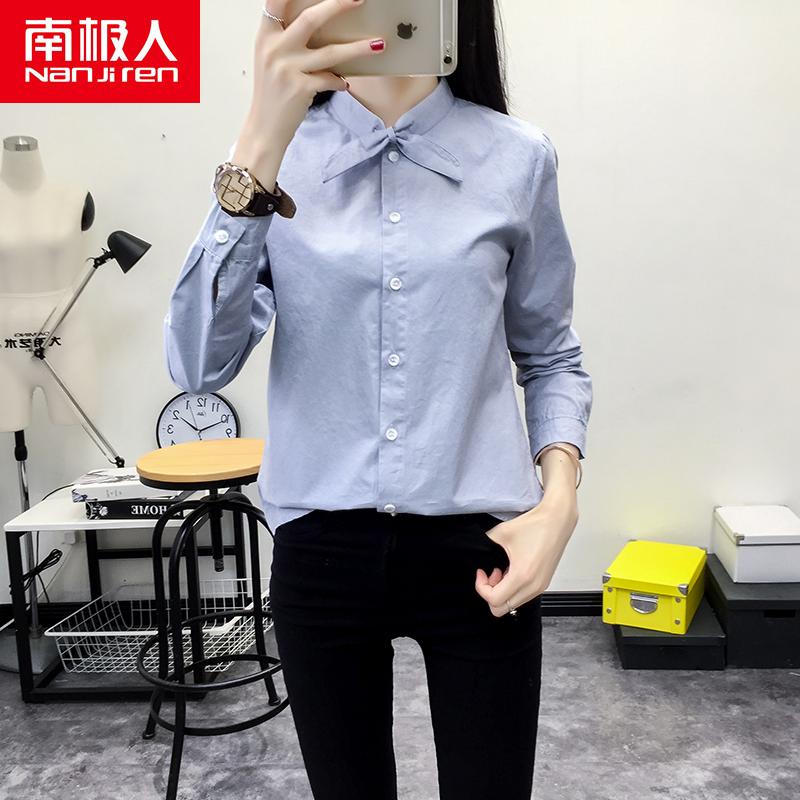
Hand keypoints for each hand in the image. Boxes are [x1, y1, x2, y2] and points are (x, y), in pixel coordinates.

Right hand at [233, 0, 386, 188]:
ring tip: (378, 44)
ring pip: (330, 52)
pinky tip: (343, 83)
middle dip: (338, 5)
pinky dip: (339, 81)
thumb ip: (286, 39)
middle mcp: (274, 49)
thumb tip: (318, 21)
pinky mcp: (300, 89)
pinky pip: (330, 79)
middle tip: (359, 0)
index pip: (277, 1)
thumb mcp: (270, 60)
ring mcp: (287, 69)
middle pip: (311, 18)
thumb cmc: (272, 94)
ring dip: (358, 48)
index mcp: (266, 37)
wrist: (264, 129)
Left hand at [474, 493, 578, 616]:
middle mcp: (533, 586)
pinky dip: (512, 589)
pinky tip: (511, 570)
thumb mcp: (501, 533)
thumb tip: (477, 553)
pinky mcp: (544, 583)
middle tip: (490, 574)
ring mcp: (540, 586)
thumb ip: (485, 545)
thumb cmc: (535, 524)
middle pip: (502, 609)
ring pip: (513, 604)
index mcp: (522, 576)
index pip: (494, 600)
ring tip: (501, 570)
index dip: (481, 587)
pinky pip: (523, 596)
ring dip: (502, 591)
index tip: (481, 572)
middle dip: (490, 593)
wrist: (557, 519)